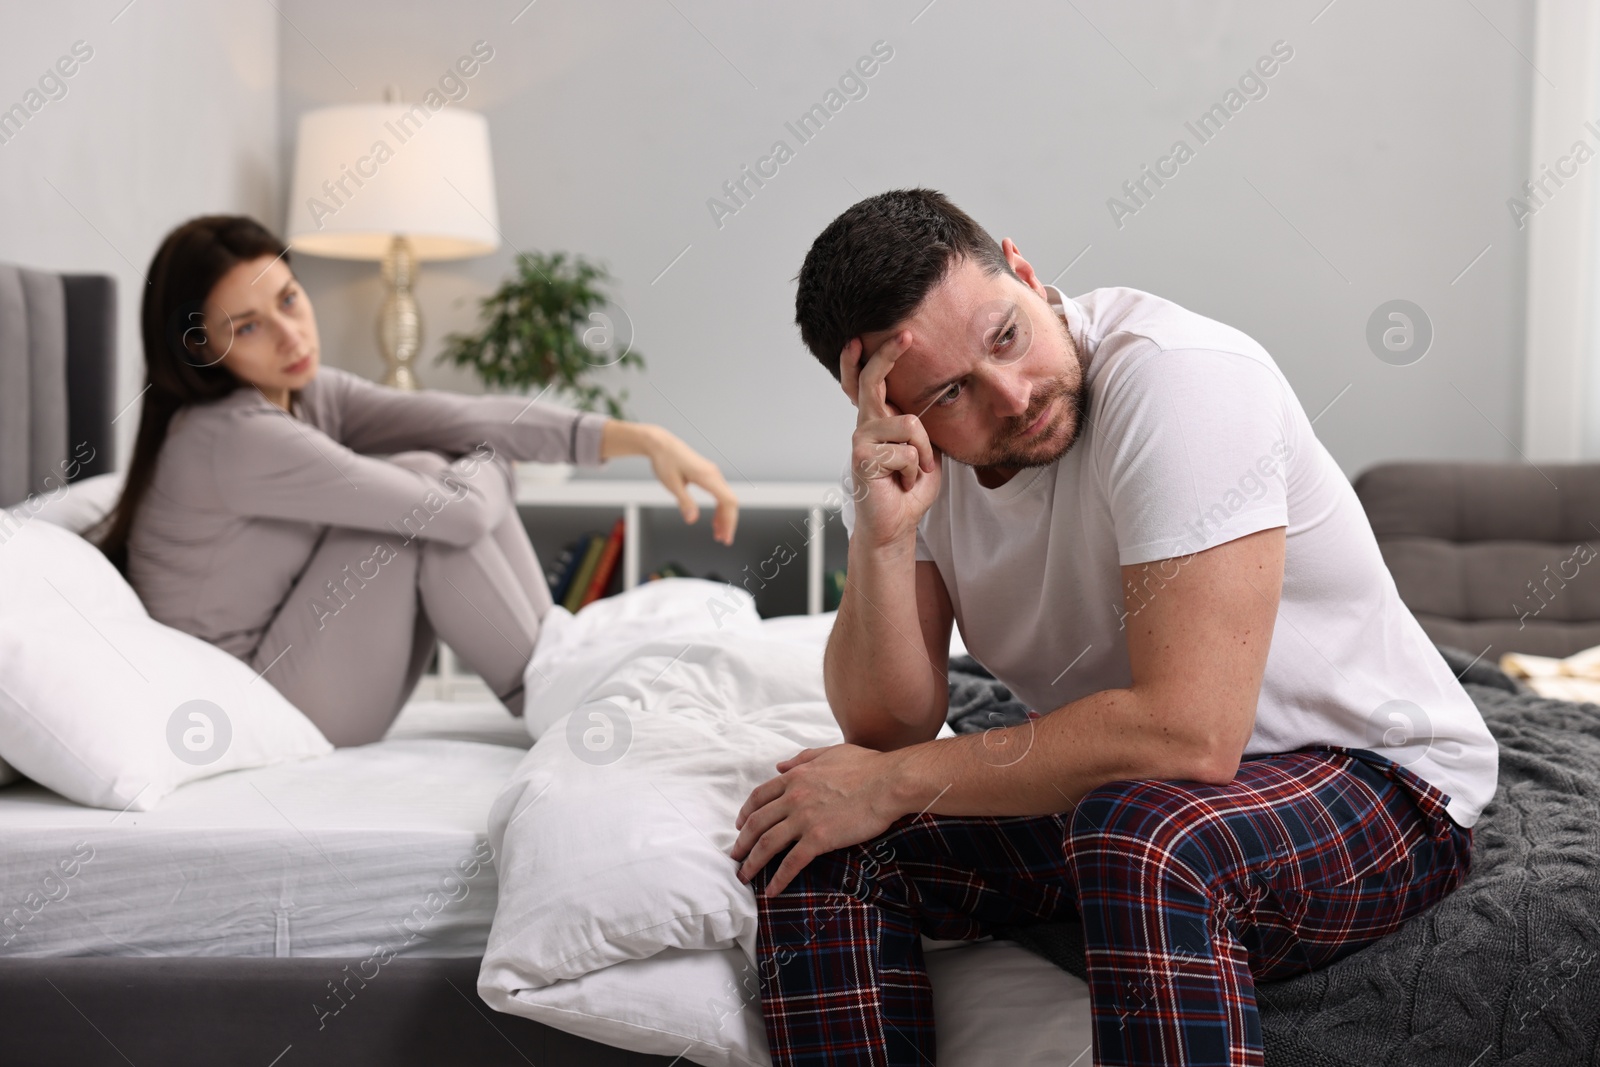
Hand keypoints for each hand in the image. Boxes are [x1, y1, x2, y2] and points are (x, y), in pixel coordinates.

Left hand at [642, 427, 739, 544]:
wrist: (661, 444)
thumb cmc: (665, 460)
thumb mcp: (672, 484)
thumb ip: (684, 502)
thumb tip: (692, 519)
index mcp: (707, 476)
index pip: (728, 501)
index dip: (729, 520)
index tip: (726, 536)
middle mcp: (714, 474)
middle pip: (730, 501)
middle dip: (729, 522)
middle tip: (724, 540)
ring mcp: (712, 474)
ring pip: (726, 498)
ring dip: (724, 517)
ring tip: (719, 534)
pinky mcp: (707, 474)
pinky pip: (719, 494)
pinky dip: (719, 508)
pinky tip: (714, 520)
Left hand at [730, 743, 903, 897]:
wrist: (889, 782)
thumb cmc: (867, 766)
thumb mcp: (830, 752)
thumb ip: (802, 758)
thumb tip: (780, 765)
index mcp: (795, 776)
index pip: (759, 797)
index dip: (745, 813)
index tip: (739, 826)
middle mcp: (793, 797)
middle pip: (756, 823)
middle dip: (741, 842)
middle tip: (734, 856)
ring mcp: (804, 818)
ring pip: (767, 844)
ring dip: (752, 863)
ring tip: (743, 876)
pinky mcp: (819, 838)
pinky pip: (791, 862)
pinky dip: (778, 878)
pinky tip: (770, 890)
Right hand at [839, 331, 941, 551]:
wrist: (896, 523)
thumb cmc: (910, 487)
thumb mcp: (924, 450)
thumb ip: (922, 427)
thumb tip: (934, 402)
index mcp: (880, 419)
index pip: (868, 382)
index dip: (871, 358)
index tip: (873, 335)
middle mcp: (866, 424)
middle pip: (873, 380)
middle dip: (889, 355)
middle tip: (907, 335)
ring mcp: (861, 439)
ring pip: (908, 424)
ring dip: (922, 453)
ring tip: (913, 472)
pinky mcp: (862, 458)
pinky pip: (906, 452)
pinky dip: (914, 472)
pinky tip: (903, 484)